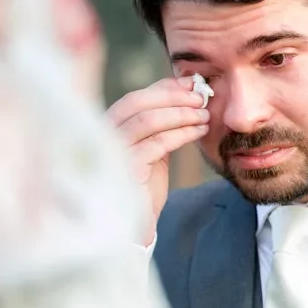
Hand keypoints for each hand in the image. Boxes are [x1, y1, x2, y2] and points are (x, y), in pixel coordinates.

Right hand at [106, 76, 209, 244]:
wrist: (134, 224)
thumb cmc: (143, 185)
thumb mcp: (152, 149)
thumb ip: (161, 125)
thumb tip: (187, 94)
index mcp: (108, 127)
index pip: (136, 97)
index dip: (165, 87)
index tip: (194, 83)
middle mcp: (102, 135)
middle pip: (138, 102)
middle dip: (174, 96)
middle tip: (202, 98)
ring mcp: (111, 151)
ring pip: (147, 121)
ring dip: (181, 114)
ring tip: (205, 116)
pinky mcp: (125, 169)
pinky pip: (157, 143)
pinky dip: (181, 134)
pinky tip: (199, 132)